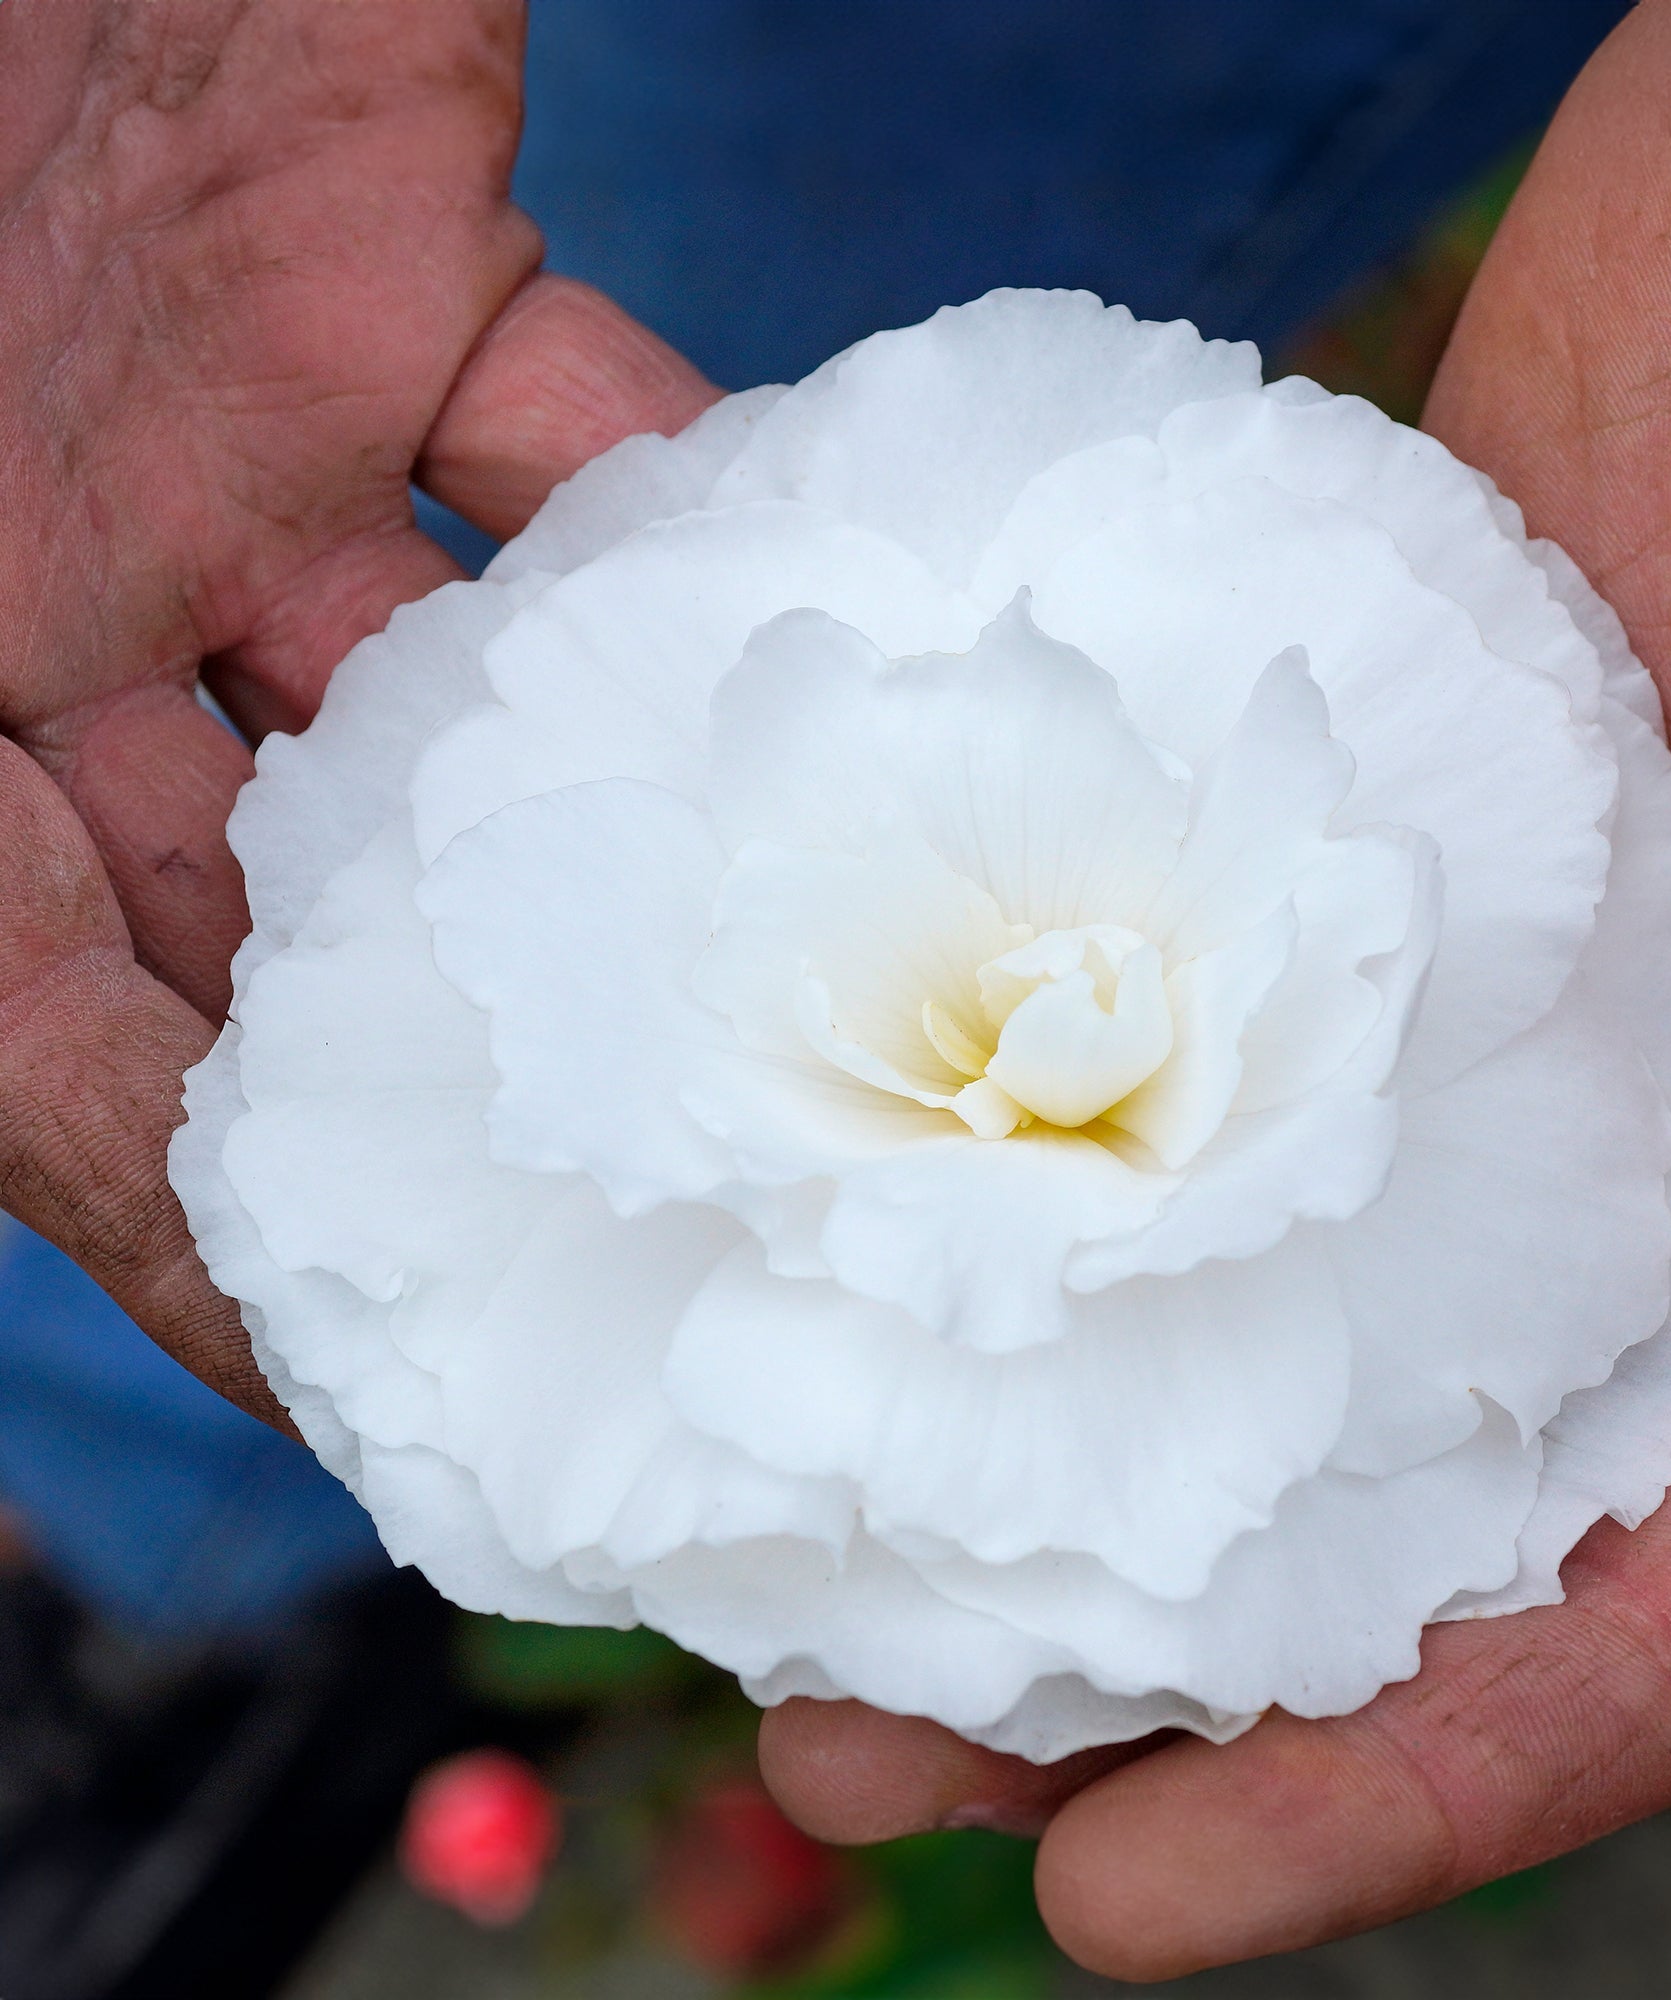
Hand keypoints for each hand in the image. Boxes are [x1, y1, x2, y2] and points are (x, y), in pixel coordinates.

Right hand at [0, 0, 715, 1421]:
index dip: (242, 1234)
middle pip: (312, 903)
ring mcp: (241, 460)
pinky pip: (567, 437)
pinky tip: (817, 638)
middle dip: (483, 1035)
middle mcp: (82, 630)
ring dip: (618, 791)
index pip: (86, 1069)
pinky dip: (681, 523)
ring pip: (469, 681)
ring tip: (800, 943)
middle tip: (697, 1185)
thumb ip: (8, 1008)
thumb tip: (190, 1251)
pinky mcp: (379, 275)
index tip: (433, 1383)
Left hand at [758, 2, 1670, 1973]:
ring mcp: (1445, 998)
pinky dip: (992, 1116)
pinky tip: (834, 1195)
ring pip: (1201, 1271)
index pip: (1637, 1625)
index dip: (1398, 1799)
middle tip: (853, 1733)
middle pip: (1361, 1489)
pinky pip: (1126, 1007)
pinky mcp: (1303, 827)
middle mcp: (1640, 1162)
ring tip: (777, 1535)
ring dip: (1000, 1412)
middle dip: (1116, 1650)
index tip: (1122, 1906)